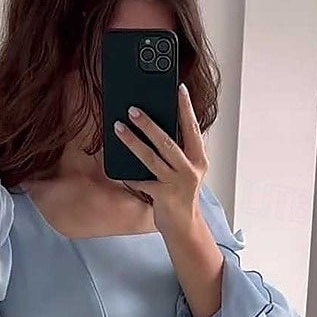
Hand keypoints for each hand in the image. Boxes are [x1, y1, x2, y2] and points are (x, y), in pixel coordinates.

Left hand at [110, 82, 208, 234]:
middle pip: (167, 141)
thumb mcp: (185, 170)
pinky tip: (117, 167)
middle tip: (132, 109)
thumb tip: (154, 127)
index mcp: (198, 159)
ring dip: (133, 141)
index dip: (186, 108)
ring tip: (119, 127)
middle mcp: (189, 170)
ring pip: (151, 158)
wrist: (184, 227)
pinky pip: (141, 181)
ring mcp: (176, 184)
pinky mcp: (162, 196)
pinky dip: (130, 175)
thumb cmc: (181, 194)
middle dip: (148, 124)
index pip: (192, 128)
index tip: (179, 89)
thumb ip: (176, 151)